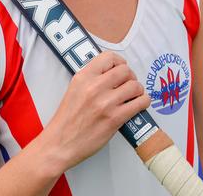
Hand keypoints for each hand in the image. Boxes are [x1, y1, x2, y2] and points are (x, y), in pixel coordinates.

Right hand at [39, 52, 151, 170]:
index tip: (121, 69)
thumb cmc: (66, 119)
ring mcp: (105, 103)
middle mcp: (94, 87)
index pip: (109, 57)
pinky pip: (140, 103)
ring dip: (138, 90)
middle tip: (128, 85)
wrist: (59, 144)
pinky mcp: (114, 119)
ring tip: (134, 96)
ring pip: (135, 86)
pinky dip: (143, 102)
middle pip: (126, 70)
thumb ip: (92, 78)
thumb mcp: (74, 89)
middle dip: (131, 77)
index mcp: (83, 77)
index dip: (120, 62)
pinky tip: (139, 104)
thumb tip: (113, 72)